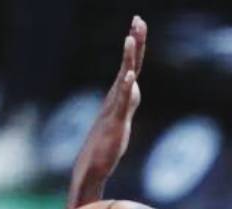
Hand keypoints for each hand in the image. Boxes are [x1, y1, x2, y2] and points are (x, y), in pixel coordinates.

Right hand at [68, 15, 146, 207]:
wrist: (92, 167)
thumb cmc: (106, 144)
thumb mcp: (122, 115)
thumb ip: (128, 100)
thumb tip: (133, 86)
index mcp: (118, 95)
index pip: (131, 65)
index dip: (136, 45)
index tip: (138, 23)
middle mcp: (116, 97)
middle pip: (129, 65)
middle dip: (134, 42)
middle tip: (138, 19)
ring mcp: (115, 109)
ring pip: (124, 79)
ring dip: (128, 60)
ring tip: (131, 39)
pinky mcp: (116, 123)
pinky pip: (121, 102)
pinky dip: (126, 89)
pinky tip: (130, 77)